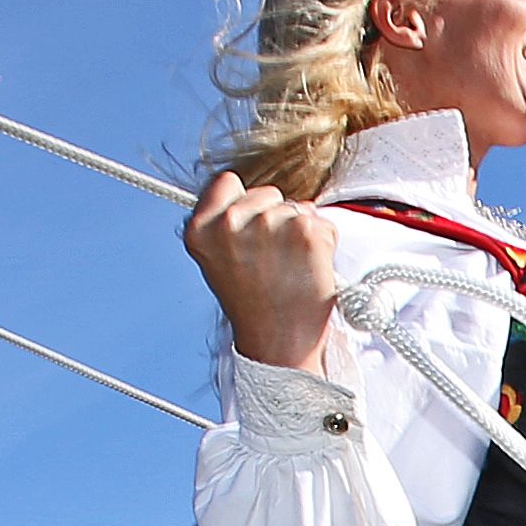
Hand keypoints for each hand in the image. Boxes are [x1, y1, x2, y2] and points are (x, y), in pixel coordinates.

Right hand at [187, 172, 339, 367]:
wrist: (278, 343)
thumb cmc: (253, 307)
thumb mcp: (218, 263)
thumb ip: (226, 225)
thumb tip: (258, 197)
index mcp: (202, 228)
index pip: (227, 182)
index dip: (244, 201)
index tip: (250, 226)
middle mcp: (231, 222)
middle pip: (267, 193)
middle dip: (275, 217)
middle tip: (272, 261)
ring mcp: (269, 224)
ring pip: (297, 208)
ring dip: (300, 233)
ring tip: (289, 269)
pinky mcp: (305, 232)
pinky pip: (323, 224)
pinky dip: (323, 244)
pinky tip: (308, 270)